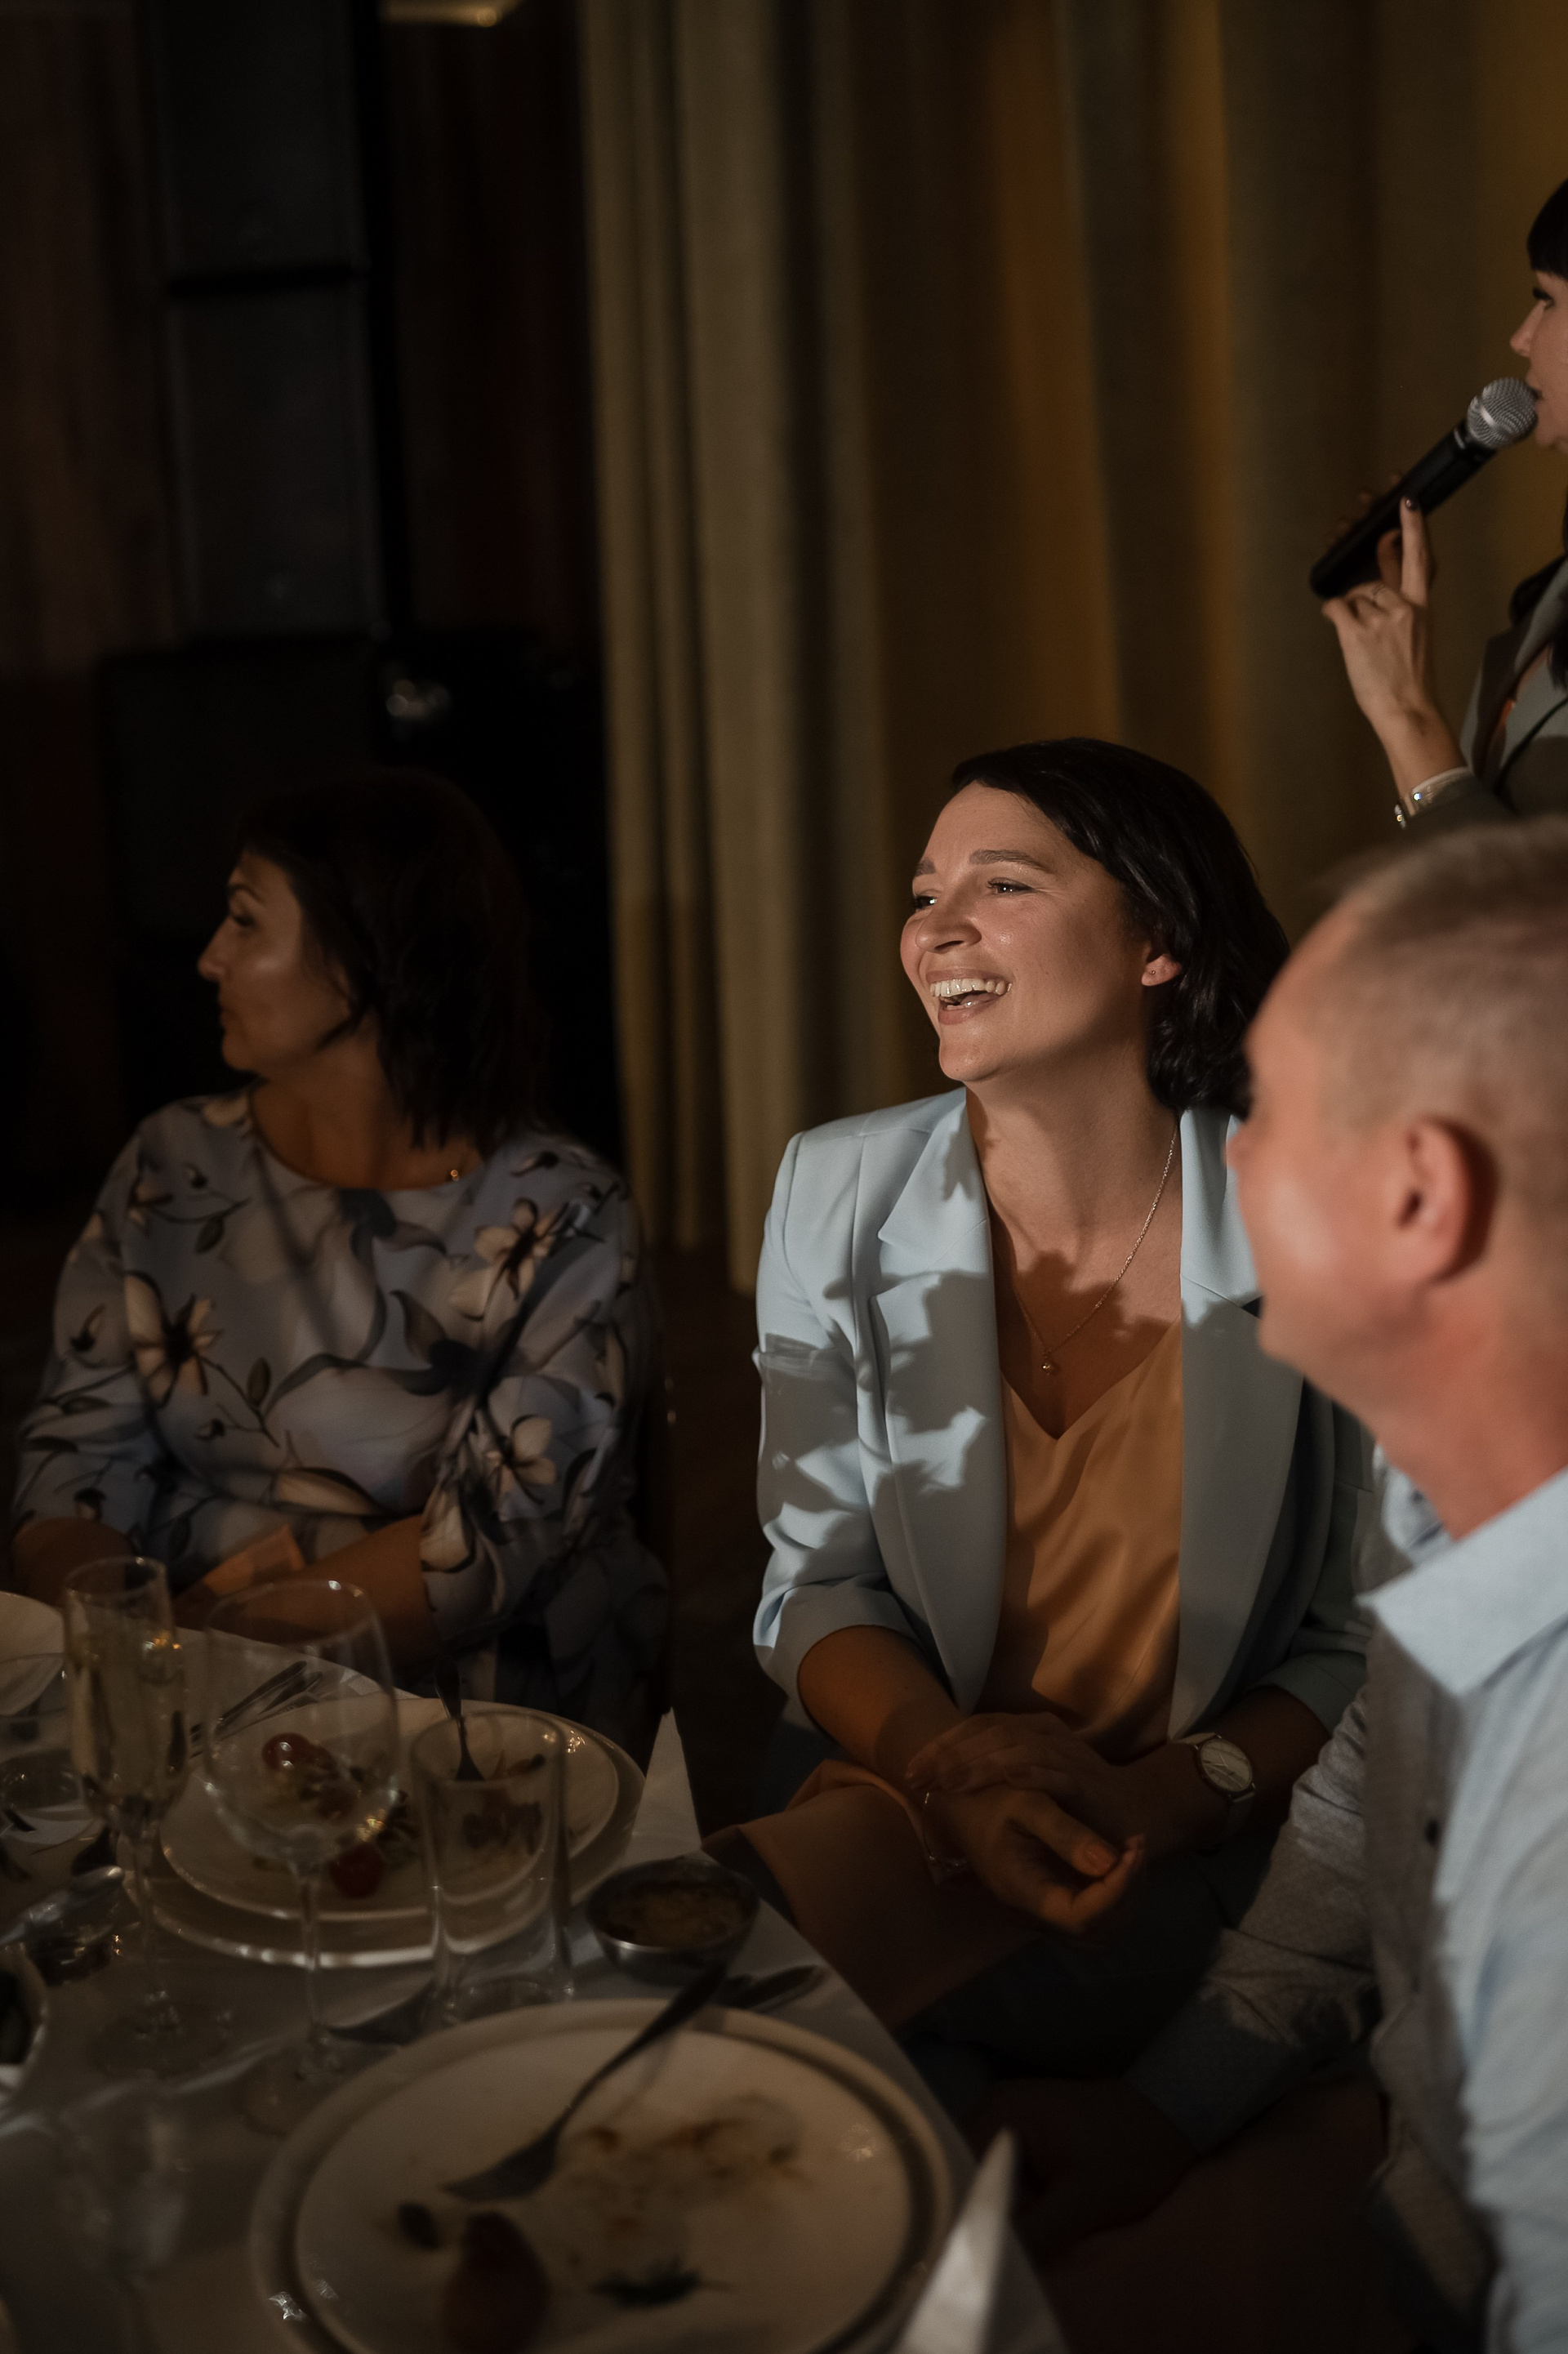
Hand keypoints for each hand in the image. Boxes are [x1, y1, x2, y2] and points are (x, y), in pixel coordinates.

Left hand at [907, 1712, 1222, 1864]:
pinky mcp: (1089, 1783)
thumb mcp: (1025, 1784)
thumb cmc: (1071, 1803)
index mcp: (1028, 1730)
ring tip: (949, 1783)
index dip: (943, 1746)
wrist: (1133, 1816)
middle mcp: (1047, 1735)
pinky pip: (1058, 1773)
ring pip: (1017, 1749)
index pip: (978, 1727)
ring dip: (981, 1765)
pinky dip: (1033, 1773)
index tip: (911, 1771)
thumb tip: (939, 1776)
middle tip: (917, 1778)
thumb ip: (991, 1774)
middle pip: (990, 1734)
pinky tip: (1008, 1780)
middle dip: (950, 1756)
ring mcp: (1069, 1756)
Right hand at [924, 1778, 1145, 1937]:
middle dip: (1127, 1894)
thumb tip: (1111, 1862)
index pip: (1083, 1917)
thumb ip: (1066, 1834)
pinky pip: (1093, 1920)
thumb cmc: (990, 1799)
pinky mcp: (1050, 1904)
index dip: (1117, 1890)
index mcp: (1025, 1892)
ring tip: (1132, 1854)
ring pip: (1101, 1934)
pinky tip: (1118, 1862)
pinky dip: (1115, 1898)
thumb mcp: (1027, 1804)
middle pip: (1098, 1933)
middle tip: (1136, 1846)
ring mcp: (1042, 1914)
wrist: (960, 1806)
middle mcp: (1033, 1914)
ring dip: (1125, 1899)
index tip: (1132, 1849)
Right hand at [967, 2077, 1193, 2258]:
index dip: (955, 2209)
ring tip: (996, 2246)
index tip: (963, 2248)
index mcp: (1001, 2112)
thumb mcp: (1086, 2201)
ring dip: (989, 2212)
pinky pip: (1001, 2177)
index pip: (953, 2165)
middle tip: (978, 2254)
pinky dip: (1007, 2206)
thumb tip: (984, 2262)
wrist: (1178, 2116)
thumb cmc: (1135, 2152)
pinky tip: (1016, 2233)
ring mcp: (1011, 2123)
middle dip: (971, 2212)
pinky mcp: (1028, 2139)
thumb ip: (1034, 2233)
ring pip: (981, 2178)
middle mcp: (995, 2110)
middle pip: (963, 2171)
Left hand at [1320, 499, 1462, 792]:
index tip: (1407, 500)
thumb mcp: (1417, 636)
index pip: (1419, 557)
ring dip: (1352, 615)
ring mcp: (1380, 618)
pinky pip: (1336, 606)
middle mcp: (1402, 606)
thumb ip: (1400, 609)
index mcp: (1421, 605)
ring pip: (1353, 596)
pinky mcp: (1357, 632)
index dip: (1413, 526)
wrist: (1408, 708)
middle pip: (1372, 582)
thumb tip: (1372, 594)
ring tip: (1365, 645)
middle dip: (1363, 596)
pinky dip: (1333, 614)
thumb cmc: (1410, 678)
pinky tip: (1341, 629)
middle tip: (1367, 622)